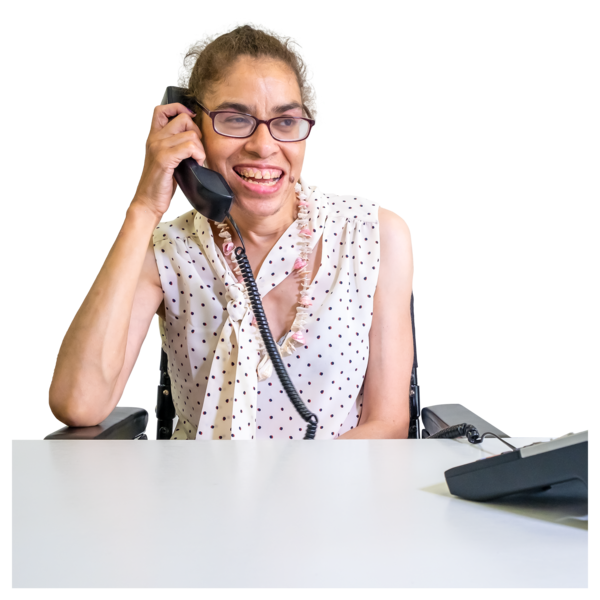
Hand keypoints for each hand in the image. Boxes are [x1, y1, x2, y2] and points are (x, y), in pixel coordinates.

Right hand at [131, 102, 204, 221]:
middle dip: (196, 132)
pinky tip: (195, 164)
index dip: (179, 109)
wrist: (147, 202)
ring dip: (199, 148)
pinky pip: (190, 147)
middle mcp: (154, 139)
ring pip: (190, 134)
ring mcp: (159, 147)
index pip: (162, 109)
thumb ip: (174, 147)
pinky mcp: (164, 158)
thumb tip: (194, 139)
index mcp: (153, 138)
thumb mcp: (166, 161)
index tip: (190, 119)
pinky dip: (199, 155)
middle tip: (196, 149)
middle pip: (183, 119)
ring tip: (195, 160)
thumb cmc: (158, 185)